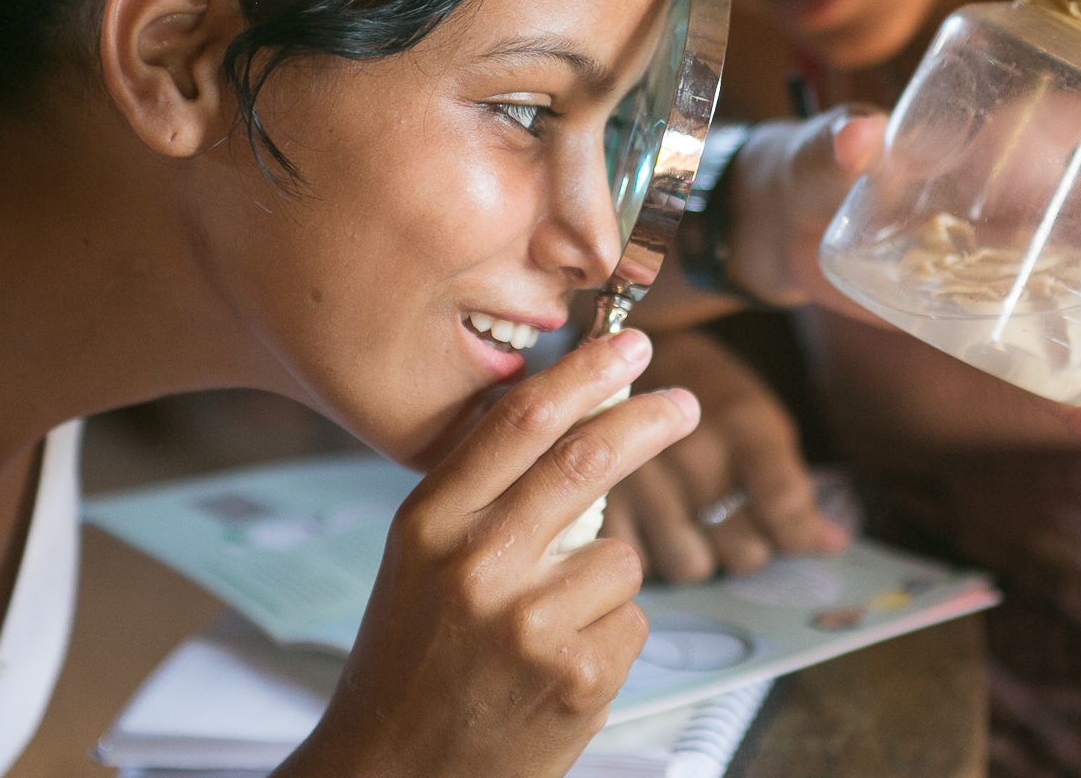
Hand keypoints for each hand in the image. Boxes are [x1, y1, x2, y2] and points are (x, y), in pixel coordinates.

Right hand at [283, 329, 698, 777]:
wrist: (395, 773)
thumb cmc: (414, 660)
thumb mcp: (421, 561)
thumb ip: (485, 497)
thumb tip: (575, 416)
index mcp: (430, 523)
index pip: (519, 421)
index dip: (585, 372)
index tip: (629, 345)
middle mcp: (474, 564)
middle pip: (587, 460)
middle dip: (649, 422)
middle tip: (685, 403)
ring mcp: (526, 622)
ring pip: (621, 557)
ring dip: (607, 583)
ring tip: (551, 628)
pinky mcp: (573, 675)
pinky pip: (629, 622)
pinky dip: (608, 640)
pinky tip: (558, 670)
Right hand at [602, 333, 848, 582]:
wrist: (635, 353)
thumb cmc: (711, 390)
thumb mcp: (763, 418)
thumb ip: (793, 484)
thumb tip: (831, 544)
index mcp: (742, 422)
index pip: (784, 504)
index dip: (801, 535)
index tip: (800, 535)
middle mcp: (691, 452)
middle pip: (742, 550)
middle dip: (750, 545)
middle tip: (739, 521)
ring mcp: (640, 478)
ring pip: (691, 567)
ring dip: (701, 555)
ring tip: (697, 525)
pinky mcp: (600, 498)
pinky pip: (640, 564)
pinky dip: (652, 556)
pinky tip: (656, 528)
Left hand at [721, 49, 1080, 460]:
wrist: (783, 231)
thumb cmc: (815, 167)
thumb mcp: (824, 151)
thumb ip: (842, 141)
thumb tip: (861, 134)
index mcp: (994, 141)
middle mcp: (1016, 200)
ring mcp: (1006, 263)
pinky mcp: (982, 318)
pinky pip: (1040, 364)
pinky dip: (1077, 401)